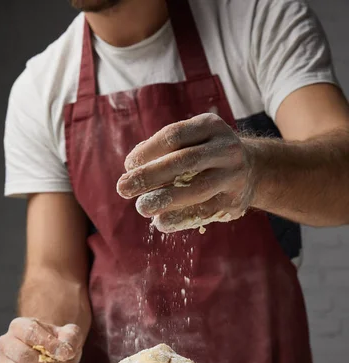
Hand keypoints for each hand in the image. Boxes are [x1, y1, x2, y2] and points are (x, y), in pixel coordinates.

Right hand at [0, 318, 82, 362]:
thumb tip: (66, 351)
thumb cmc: (57, 341)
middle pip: (23, 356)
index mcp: (19, 326)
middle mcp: (6, 343)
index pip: (30, 333)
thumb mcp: (69, 334)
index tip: (68, 354)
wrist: (49, 354)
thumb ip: (70, 337)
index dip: (50, 344)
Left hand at [117, 113, 252, 232]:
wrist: (253, 170)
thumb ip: (164, 150)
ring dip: (165, 199)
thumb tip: (132, 167)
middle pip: (184, 161)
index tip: (128, 166)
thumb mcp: (191, 140)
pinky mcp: (235, 201)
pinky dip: (179, 218)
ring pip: (197, 188)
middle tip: (123, 188)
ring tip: (141, 207)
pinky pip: (204, 211)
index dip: (147, 152)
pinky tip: (161, 221)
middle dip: (150, 176)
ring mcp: (234, 176)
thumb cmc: (206, 154)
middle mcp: (226, 148)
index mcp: (210, 126)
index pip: (174, 136)